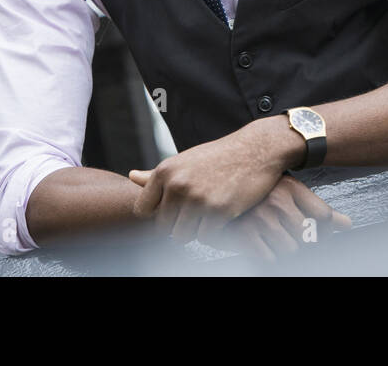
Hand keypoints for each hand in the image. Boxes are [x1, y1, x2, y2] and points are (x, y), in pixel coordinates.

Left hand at [127, 121, 299, 244]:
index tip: (172, 211)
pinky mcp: (218, 210)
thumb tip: (131, 177)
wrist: (256, 149)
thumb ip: (157, 175)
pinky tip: (222, 217)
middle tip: (195, 215)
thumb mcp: (184, 161)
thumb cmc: (218, 156)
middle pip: (162, 228)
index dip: (157, 215)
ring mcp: (197, 198)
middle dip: (177, 225)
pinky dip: (213, 232)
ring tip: (208, 216)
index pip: (142, 210)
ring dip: (195, 231)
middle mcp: (177, 184)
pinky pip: (205, 237)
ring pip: (181, 237)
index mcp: (164, 171)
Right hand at [212, 174, 351, 260]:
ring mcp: (260, 218)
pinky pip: (269, 258)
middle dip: (305, 244)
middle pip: (310, 238)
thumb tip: (346, 225)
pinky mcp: (244, 234)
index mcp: (290, 187)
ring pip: (291, 251)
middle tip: (293, 238)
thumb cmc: (255, 193)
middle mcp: (277, 201)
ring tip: (275, 239)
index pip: (324, 216)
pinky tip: (261, 243)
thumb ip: (317, 209)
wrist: (213, 190)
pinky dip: (267, 256)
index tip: (318, 233)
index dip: (325, 231)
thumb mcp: (287, 192)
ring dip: (285, 250)